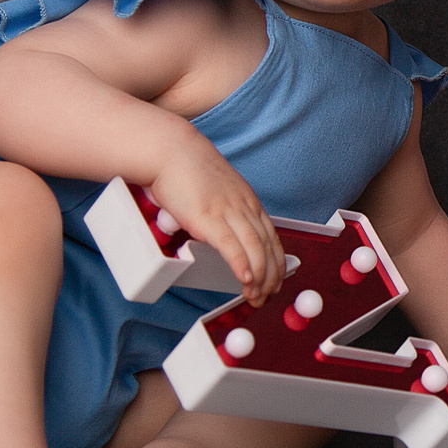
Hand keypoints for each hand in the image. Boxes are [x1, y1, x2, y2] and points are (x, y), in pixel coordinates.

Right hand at [146, 140, 285, 304]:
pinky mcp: (207, 217)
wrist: (170, 151)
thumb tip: (217, 235)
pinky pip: (231, 246)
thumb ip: (222, 212)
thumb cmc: (186, 169)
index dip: (276, 263)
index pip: (271, 237)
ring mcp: (227, 211)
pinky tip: (245, 280)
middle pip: (267, 247)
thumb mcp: (216, 191)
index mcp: (247, 201)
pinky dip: (241, 265)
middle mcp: (243, 206)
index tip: (276, 281)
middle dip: (271, 276)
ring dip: (258, 278)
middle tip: (267, 296)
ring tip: (254, 297)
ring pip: (254, 250)